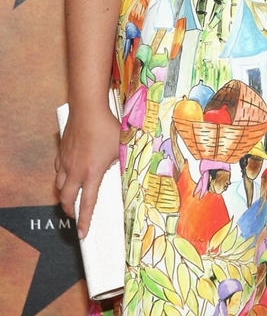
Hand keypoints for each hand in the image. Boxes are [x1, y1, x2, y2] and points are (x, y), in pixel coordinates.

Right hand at [55, 106, 120, 238]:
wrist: (88, 109)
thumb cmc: (108, 127)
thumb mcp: (122, 146)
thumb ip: (124, 161)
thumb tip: (131, 171)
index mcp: (92, 173)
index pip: (87, 204)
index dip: (84, 221)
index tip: (82, 234)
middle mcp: (75, 171)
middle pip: (66, 199)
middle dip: (70, 211)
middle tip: (75, 215)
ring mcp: (66, 161)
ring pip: (59, 186)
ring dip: (64, 195)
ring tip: (71, 197)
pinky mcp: (61, 152)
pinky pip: (58, 170)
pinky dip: (61, 177)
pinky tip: (67, 174)